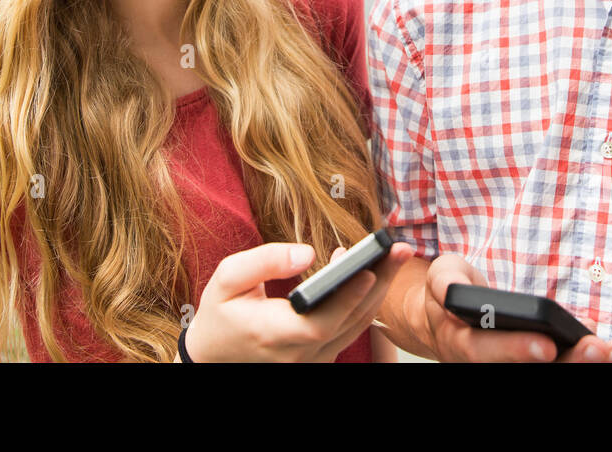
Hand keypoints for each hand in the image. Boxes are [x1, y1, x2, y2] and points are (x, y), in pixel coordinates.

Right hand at [183, 240, 413, 361]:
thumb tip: (306, 253)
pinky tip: (372, 274)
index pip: (320, 322)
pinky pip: (349, 331)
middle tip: (398, 249)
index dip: (348, 298)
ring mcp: (311, 361)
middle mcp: (297, 354)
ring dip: (377, 291)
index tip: (370, 270)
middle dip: (379, 283)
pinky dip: (363, 303)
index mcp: (272, 334)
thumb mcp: (227, 279)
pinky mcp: (319, 358)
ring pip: (355, 327)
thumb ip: (264, 261)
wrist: (213, 358)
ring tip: (394, 254)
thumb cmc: (220, 315)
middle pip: (349, 322)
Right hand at [421, 253, 611, 361]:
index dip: (516, 350)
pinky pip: (559, 366)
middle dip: (567, 362)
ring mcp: (511, 367)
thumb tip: (453, 291)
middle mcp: (489, 365)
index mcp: (462, 343)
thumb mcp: (441, 277)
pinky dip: (585, 359)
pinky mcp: (533, 363)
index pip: (486, 352)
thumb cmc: (451, 294)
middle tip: (596, 349)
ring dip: (583, 363)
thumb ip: (445, 281)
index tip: (546, 345)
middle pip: (529, 371)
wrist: (450, 318)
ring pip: (550, 374)